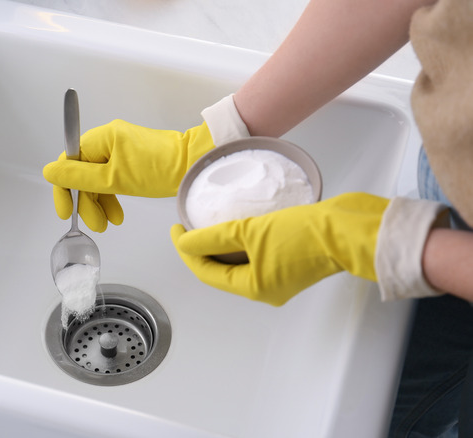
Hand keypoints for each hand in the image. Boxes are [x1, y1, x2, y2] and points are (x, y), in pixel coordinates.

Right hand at [43, 119, 214, 231]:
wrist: (192, 165)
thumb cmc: (159, 169)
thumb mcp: (114, 179)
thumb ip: (79, 177)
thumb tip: (49, 171)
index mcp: (100, 138)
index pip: (68, 162)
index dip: (64, 189)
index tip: (65, 211)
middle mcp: (107, 139)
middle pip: (82, 173)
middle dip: (86, 202)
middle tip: (95, 224)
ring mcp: (119, 149)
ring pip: (97, 179)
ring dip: (99, 203)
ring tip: (108, 224)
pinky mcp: (130, 159)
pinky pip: (111, 178)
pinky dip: (111, 196)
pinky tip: (116, 213)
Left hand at [170, 193, 387, 305]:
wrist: (349, 229)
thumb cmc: (306, 234)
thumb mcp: (251, 231)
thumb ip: (213, 237)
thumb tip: (185, 242)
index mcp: (255, 288)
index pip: (207, 273)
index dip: (187, 251)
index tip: (176, 229)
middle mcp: (266, 288)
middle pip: (221, 271)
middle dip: (202, 250)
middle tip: (187, 227)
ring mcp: (281, 277)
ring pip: (239, 263)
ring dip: (221, 246)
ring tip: (207, 224)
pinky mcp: (292, 262)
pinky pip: (256, 256)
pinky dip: (242, 244)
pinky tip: (237, 226)